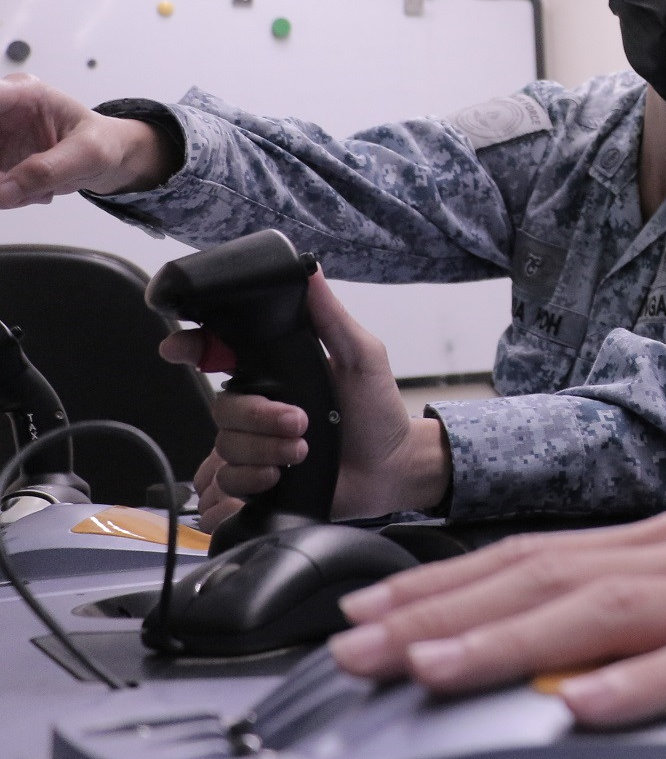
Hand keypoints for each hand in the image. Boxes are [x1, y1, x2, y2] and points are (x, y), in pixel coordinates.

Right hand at [0, 73, 176, 207]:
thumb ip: (46, 171)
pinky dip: (8, 196)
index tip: (0, 155)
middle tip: (13, 187)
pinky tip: (38, 193)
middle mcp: (1, 111)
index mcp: (23, 94)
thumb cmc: (103, 143)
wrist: (112, 157)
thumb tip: (1, 193)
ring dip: (4, 187)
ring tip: (41, 190)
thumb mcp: (87, 155)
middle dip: (0, 170)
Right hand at [160, 268, 451, 526]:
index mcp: (274, 373)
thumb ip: (332, 318)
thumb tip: (310, 272)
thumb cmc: (378, 411)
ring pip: (222, 450)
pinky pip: (223, 487)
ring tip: (300, 455)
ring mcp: (253, 447)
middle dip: (258, 419)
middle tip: (300, 423)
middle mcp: (257, 409)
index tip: (180, 349)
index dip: (192, 347)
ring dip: (261, 454)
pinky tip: (278, 480)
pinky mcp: (255, 484)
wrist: (391, 469)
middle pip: (221, 409)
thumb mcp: (362, 358)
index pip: (216, 353)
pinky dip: (248, 486)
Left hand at [328, 512, 665, 726]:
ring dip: (513, 640)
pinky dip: (641, 683)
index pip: (534, 556)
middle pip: (550, 578)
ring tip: (436, 670)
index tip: (364, 613)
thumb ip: (635, 607)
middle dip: (446, 612)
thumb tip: (535, 642)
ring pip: (609, 611)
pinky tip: (587, 705)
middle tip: (359, 646)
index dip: (443, 584)